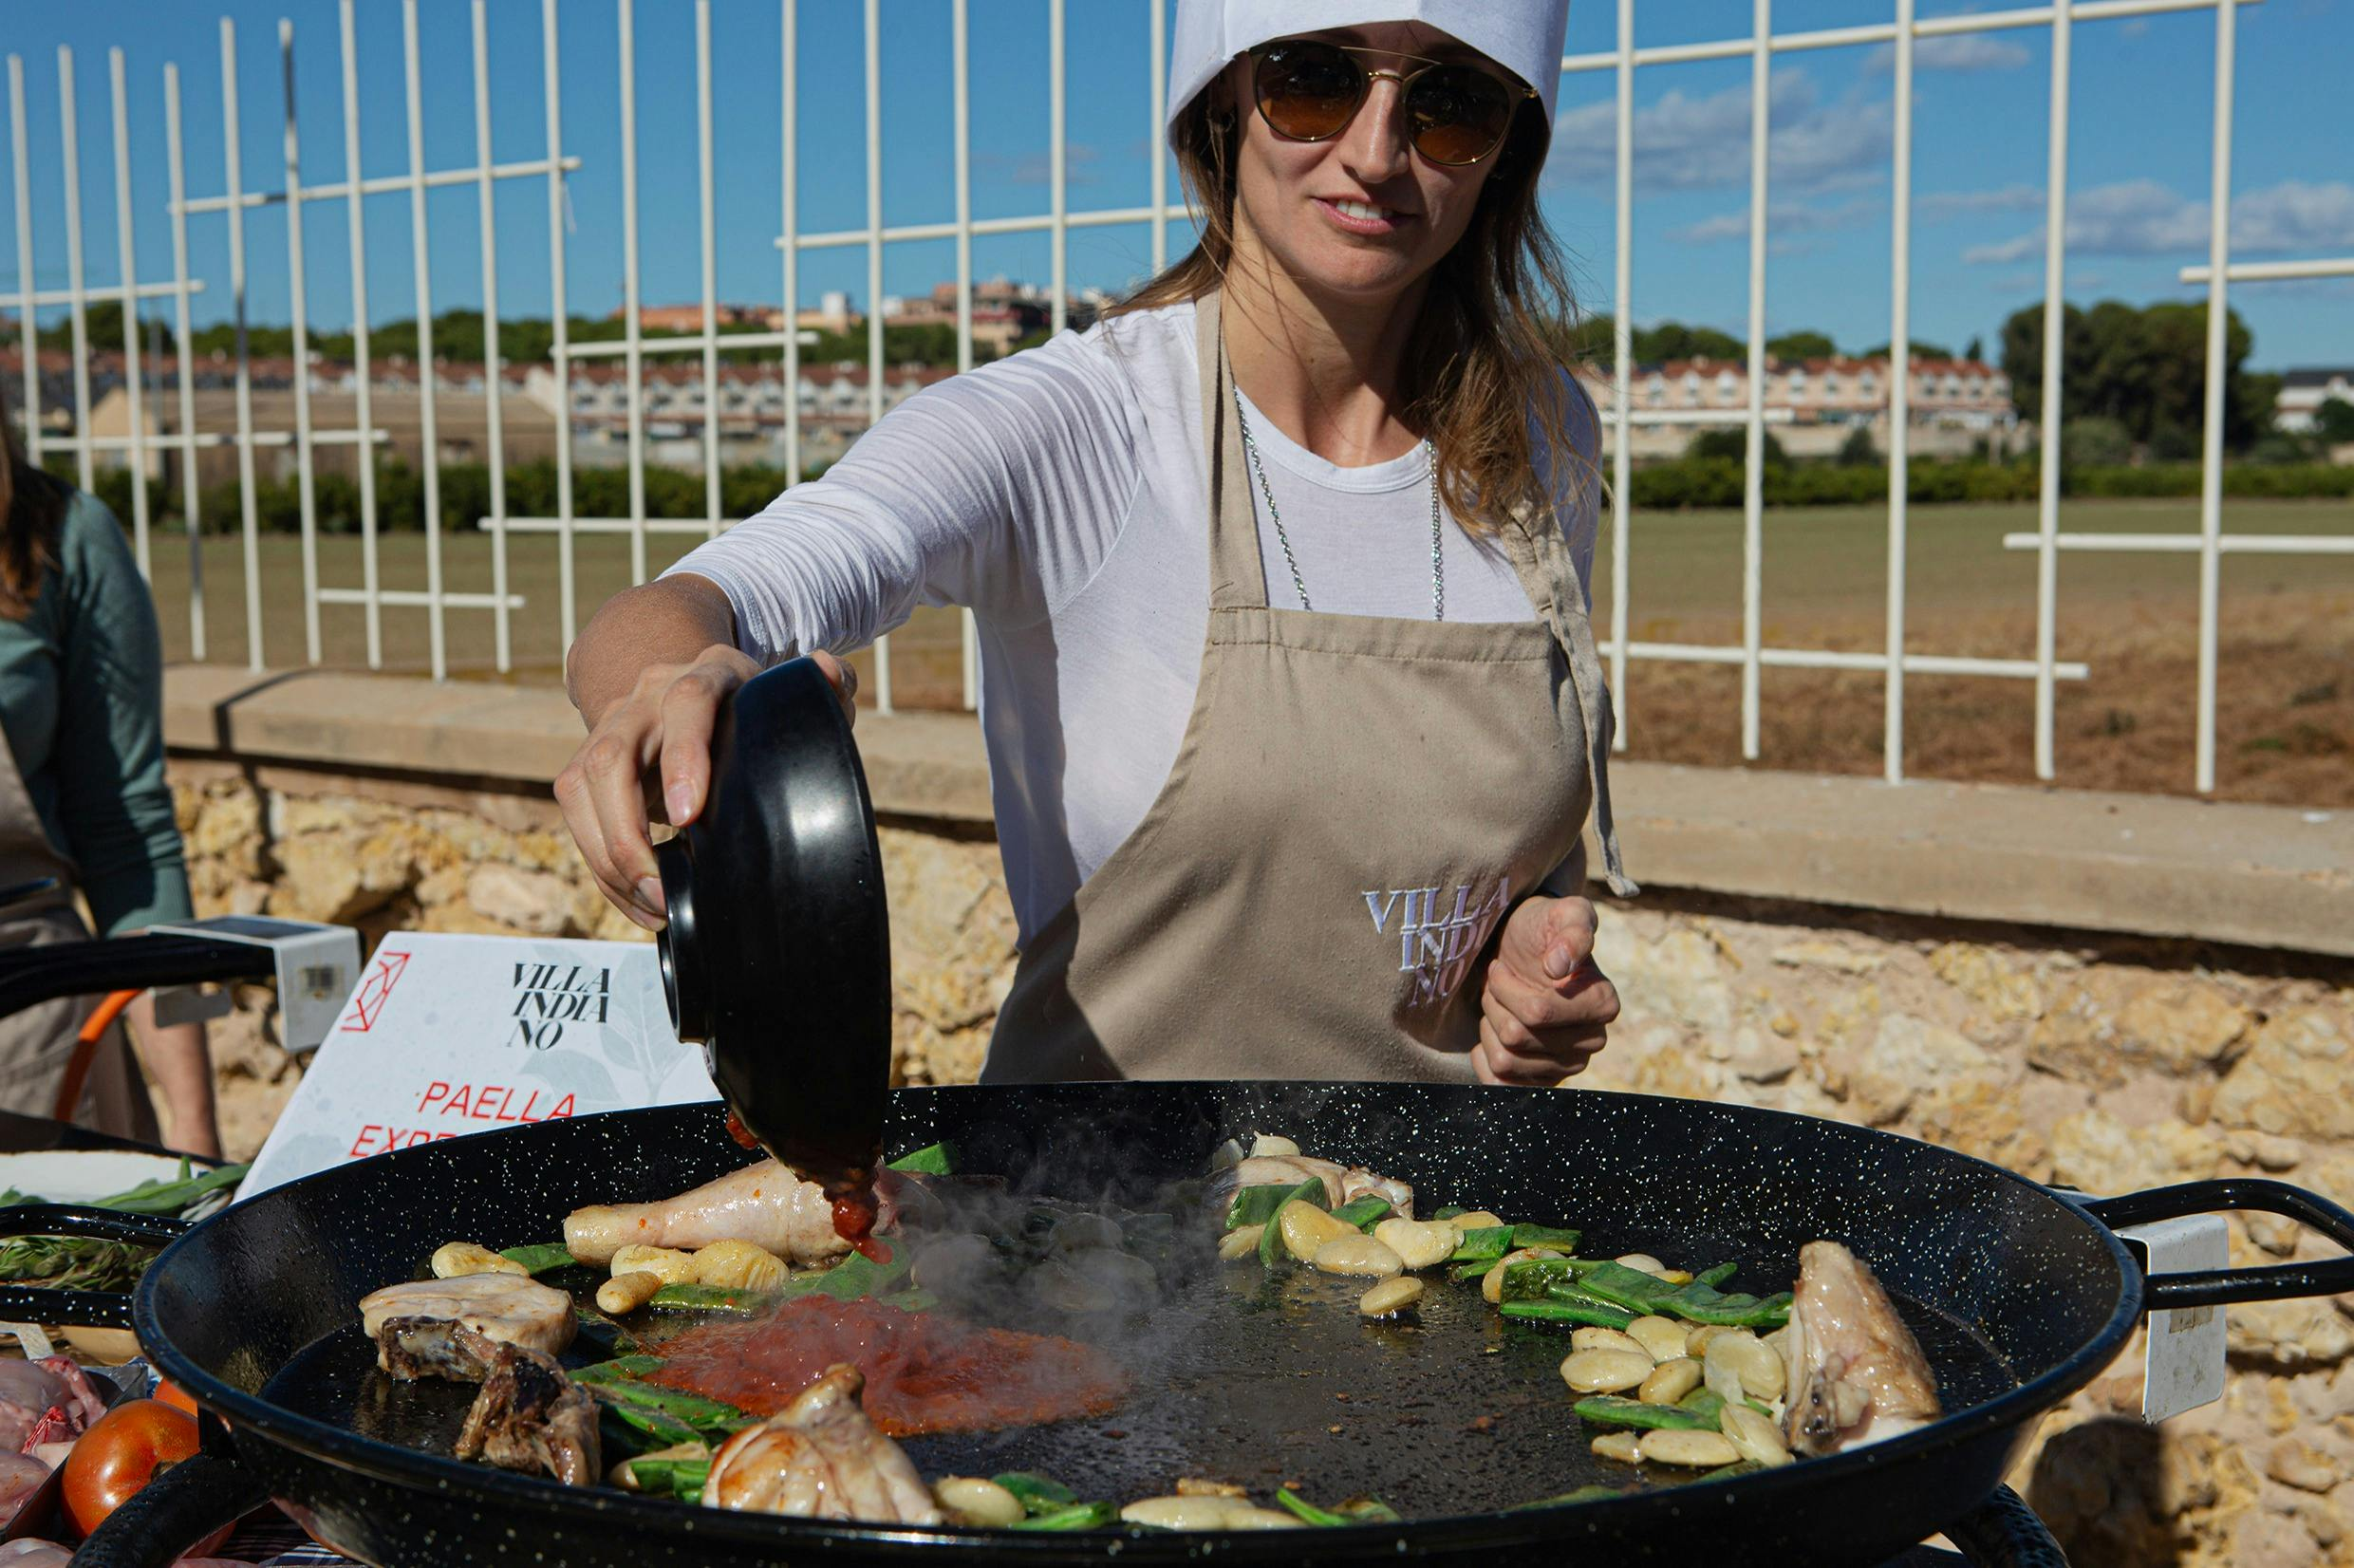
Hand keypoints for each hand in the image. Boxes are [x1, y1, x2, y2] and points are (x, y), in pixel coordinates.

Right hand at [555, 646, 856, 928]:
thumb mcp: (795, 698)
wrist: (701, 694)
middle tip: (661, 887)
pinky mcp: (590, 760)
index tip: (687, 818)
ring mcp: (613, 725)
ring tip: (651, 904)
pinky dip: (601, 863)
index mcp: (709, 674)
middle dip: (627, 831)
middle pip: (614, 755)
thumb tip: (830, 672)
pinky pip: (577, 812)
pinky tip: (635, 898)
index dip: (683, 758)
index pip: (687, 704)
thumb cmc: (760, 709)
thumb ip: (827, 687)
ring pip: (583, 786)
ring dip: (609, 856)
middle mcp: (649, 694)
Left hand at [1474, 894, 1620, 1085]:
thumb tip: (1560, 966)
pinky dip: (1485, 1058)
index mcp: (1602, 1004)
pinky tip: (1490, 1034)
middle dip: (1495, 1005)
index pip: (1537, 1012)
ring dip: (1490, 1027)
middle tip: (1497, 985)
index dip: (1505, 987)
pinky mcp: (1543, 1082)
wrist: (1521, 951)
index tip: (1501, 967)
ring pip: (1505, 1060)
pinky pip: (1501, 1085)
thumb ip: (1572, 930)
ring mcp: (1568, 1066)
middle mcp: (1592, 1042)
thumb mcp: (1559, 913)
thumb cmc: (1539, 930)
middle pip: (1517, 1037)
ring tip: (1499, 1005)